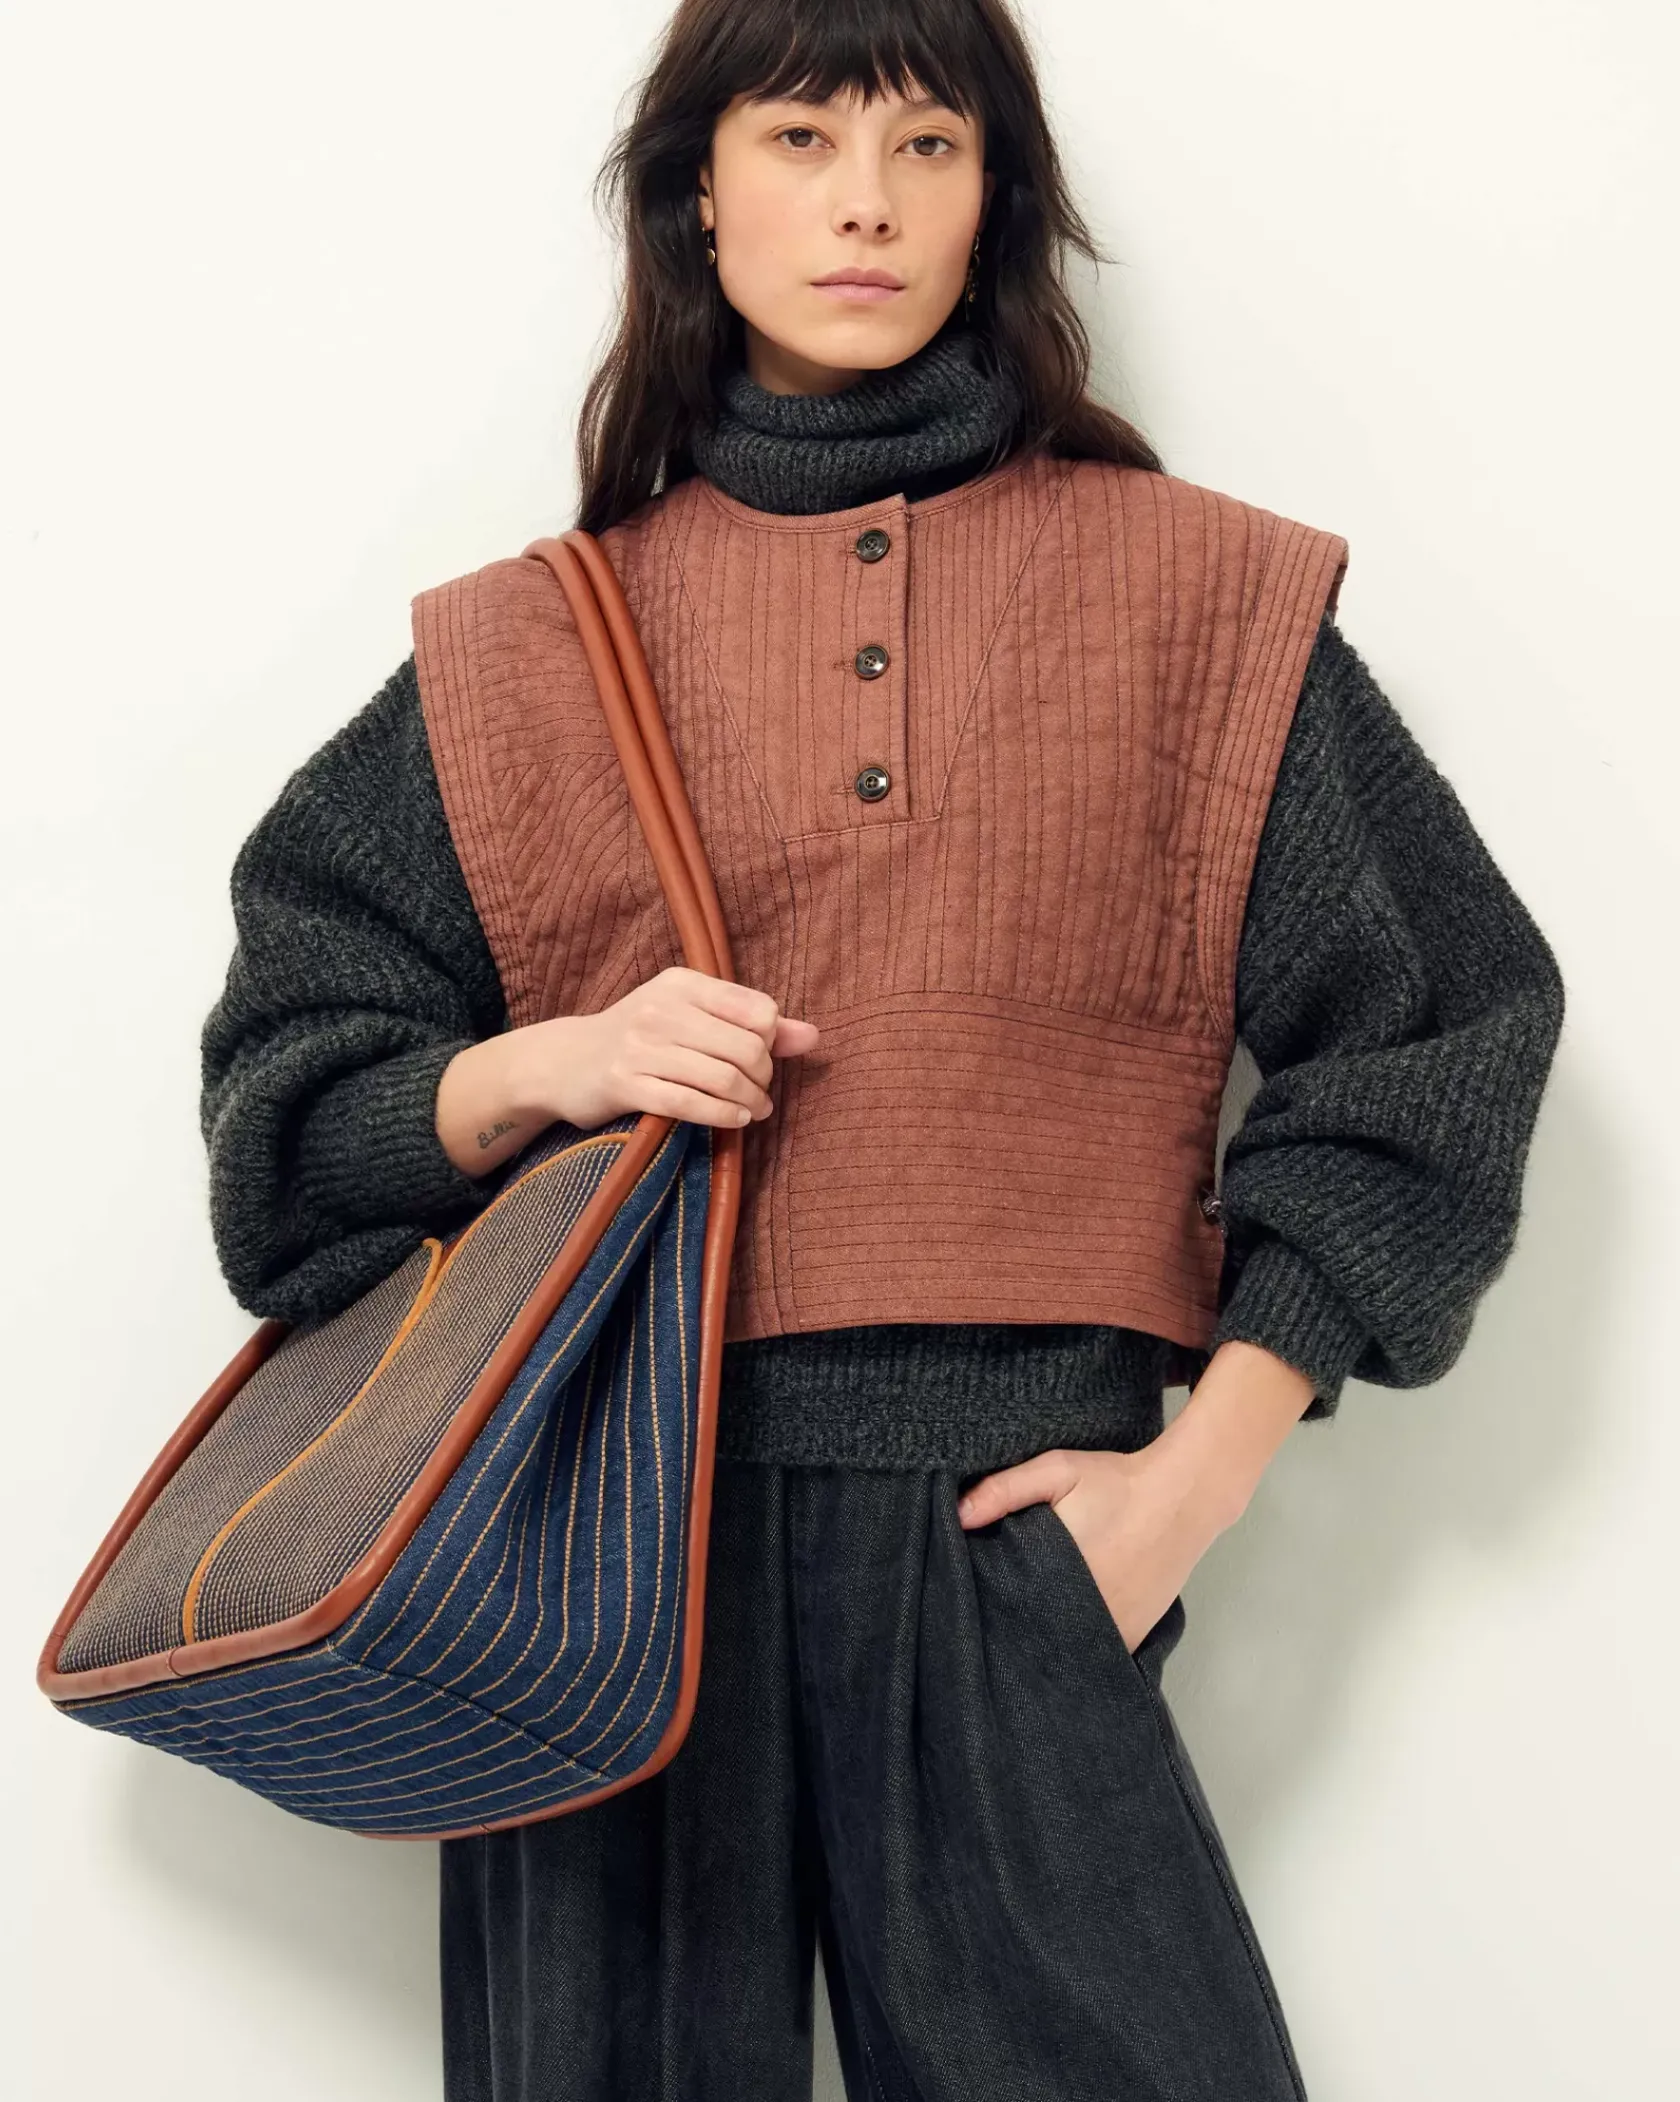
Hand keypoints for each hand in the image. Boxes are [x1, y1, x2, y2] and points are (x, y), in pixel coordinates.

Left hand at [955, 1443, 1227, 1653]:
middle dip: (1015, 1628)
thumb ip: (1004, 1491)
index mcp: (1058, 1578)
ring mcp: (1114, 1632)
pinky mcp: (1135, 1637)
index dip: (988, 1609)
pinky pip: (1096, 1654)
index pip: (1007, 1610)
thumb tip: (957, 1517)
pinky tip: (1066, 1629)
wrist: (1184, 1495)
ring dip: (1048, 1642)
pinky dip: (1080, 1647)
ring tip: (1029, 1624)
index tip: (975, 1601)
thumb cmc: (1116, 1482)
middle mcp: (1086, 1616)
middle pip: (1034, 1636)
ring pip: (1066, 1652)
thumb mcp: (1057, 1471)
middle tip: (999, 1614)